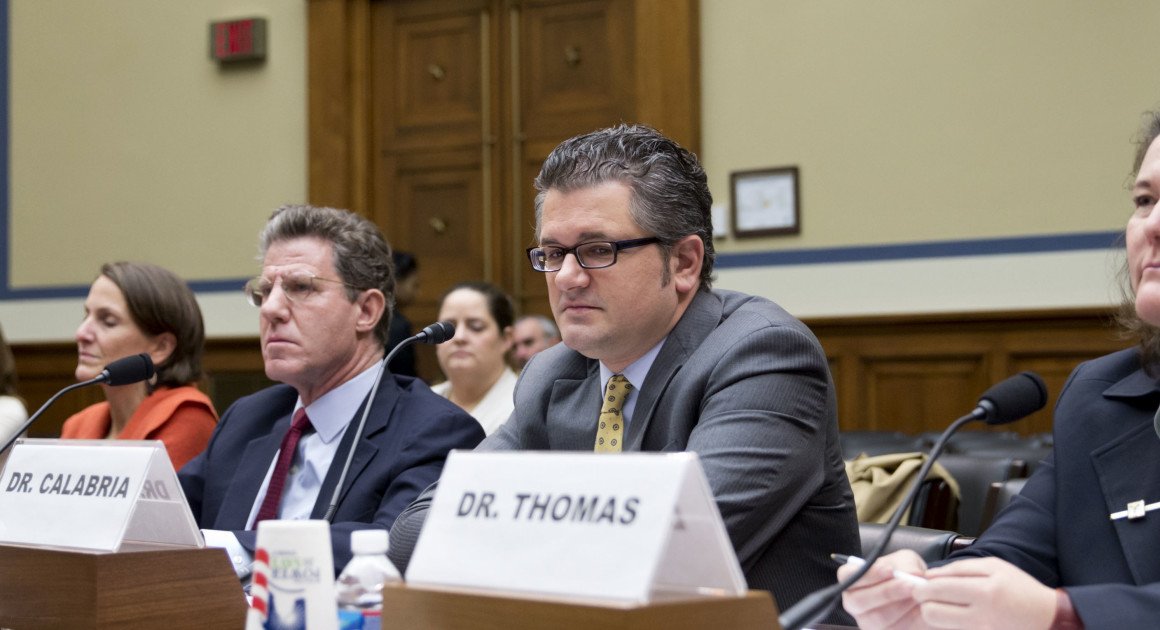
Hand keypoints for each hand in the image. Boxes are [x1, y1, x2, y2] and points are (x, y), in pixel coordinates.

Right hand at [840, 549, 929, 629]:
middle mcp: (854, 602)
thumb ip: (906, 564)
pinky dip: (912, 619)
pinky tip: (922, 609)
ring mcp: (867, 622)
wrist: (919, 593)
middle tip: (909, 585)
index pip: (847, 576)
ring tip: (918, 596)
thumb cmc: (904, 572)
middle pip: (859, 601)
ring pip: (879, 617)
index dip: (867, 574)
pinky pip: (896, 629)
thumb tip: (913, 574)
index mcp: (852, 579)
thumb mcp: (905, 561)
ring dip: (901, 606)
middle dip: (886, 592)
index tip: (890, 570)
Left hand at [915, 557, 1055, 629]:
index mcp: (985, 591)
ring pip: (939, 625)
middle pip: (932, 613)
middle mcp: (982, 616)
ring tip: (944, 605)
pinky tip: (957, 615)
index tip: (918, 585)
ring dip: (935, 614)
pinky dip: (949, 623)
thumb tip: (930, 575)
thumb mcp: (994, 567)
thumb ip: (959, 568)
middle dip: (924, 602)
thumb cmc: (1020, 588)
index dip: (921, 587)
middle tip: (928, 596)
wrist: (1047, 618)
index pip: (938, 590)